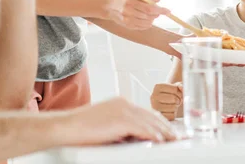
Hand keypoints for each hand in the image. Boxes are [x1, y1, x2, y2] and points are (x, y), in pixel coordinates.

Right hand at [57, 97, 178, 144]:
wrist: (66, 127)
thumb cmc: (82, 130)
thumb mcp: (106, 125)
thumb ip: (122, 128)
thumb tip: (138, 137)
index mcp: (121, 103)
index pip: (146, 112)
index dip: (160, 122)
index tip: (169, 131)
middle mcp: (124, 103)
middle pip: (152, 116)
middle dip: (166, 127)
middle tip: (178, 137)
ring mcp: (122, 110)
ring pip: (150, 121)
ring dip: (164, 132)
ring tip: (174, 141)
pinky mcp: (120, 120)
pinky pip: (142, 128)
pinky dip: (153, 135)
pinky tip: (160, 141)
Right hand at [103, 0, 169, 29]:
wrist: (105, 4)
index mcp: (130, 0)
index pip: (149, 7)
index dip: (159, 10)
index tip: (168, 11)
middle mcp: (128, 11)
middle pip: (147, 16)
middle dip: (156, 14)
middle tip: (160, 11)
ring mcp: (126, 19)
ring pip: (145, 23)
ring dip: (152, 19)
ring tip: (152, 15)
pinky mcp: (125, 25)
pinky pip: (139, 27)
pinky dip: (146, 24)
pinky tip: (147, 20)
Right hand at [151, 83, 182, 120]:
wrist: (165, 104)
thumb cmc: (171, 95)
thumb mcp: (175, 88)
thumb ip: (180, 86)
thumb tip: (181, 87)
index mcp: (157, 87)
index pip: (174, 89)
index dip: (179, 92)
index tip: (177, 94)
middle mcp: (153, 96)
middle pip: (174, 98)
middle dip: (178, 100)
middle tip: (176, 101)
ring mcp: (154, 107)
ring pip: (174, 107)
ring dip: (176, 107)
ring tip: (172, 105)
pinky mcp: (158, 117)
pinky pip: (172, 116)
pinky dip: (173, 114)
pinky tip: (170, 111)